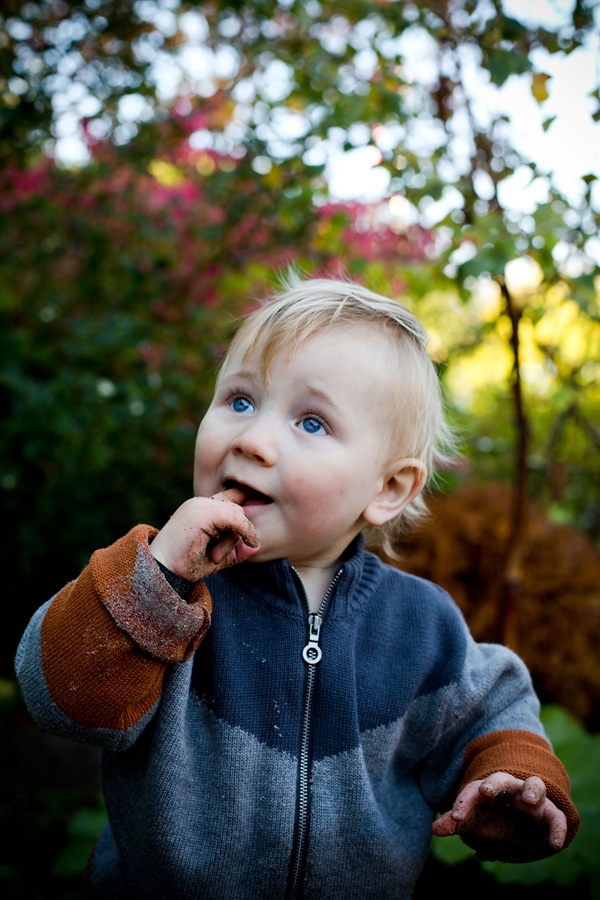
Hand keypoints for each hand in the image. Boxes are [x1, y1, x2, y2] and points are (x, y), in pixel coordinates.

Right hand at [150, 487, 259, 581]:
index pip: (234, 494)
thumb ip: (236, 550)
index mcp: (204, 508)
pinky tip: (242, 545)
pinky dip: (245, 532)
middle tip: (216, 556)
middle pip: (238, 509)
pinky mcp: (203, 512)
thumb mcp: (218, 557)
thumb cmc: (187, 564)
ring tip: (212, 555)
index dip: (250, 498)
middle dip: (238, 533)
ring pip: (238, 514)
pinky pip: (237, 519)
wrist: (162, 569)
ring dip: (233, 539)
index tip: (264, 503)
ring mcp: (201, 505)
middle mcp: (202, 502)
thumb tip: (257, 544)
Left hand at [432, 772, 566, 859]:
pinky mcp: (549, 815)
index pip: (472, 791)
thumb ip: (455, 823)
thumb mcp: (471, 822)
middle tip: (486, 791)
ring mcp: (531, 800)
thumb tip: (434, 829)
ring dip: (532, 790)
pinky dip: (558, 828)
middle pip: (502, 779)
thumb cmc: (490, 820)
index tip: (456, 818)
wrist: (519, 825)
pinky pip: (557, 817)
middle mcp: (509, 790)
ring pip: (535, 785)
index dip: (463, 802)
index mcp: (486, 790)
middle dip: (494, 783)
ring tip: (528, 801)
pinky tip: (556, 844)